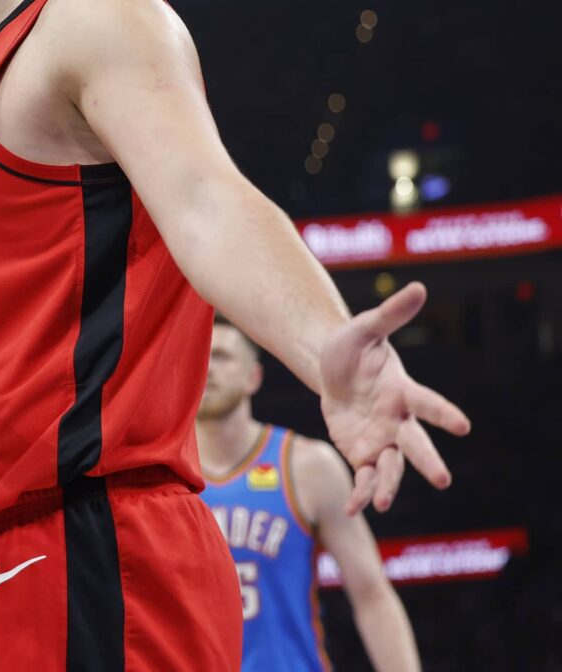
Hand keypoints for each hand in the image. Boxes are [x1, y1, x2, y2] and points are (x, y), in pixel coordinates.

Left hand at [319, 282, 470, 515]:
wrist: (331, 368)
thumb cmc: (352, 347)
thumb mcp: (364, 328)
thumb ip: (390, 314)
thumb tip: (418, 286)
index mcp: (402, 391)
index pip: (427, 403)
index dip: (443, 413)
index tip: (462, 426)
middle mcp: (398, 420)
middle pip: (415, 443)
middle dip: (427, 460)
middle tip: (442, 479)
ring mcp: (382, 440)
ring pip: (391, 467)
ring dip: (389, 484)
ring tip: (385, 501)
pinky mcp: (363, 453)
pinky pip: (365, 476)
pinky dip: (362, 492)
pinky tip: (355, 508)